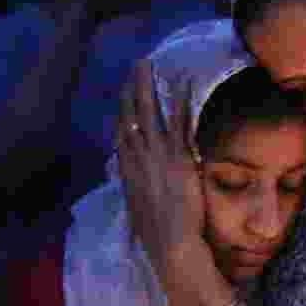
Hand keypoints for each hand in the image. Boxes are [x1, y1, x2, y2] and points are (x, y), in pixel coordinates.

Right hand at [117, 59, 207, 275]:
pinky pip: (180, 122)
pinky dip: (181, 100)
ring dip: (149, 86)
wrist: (171, 241)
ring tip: (148, 64)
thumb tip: (136, 182)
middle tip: (135, 66)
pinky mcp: (179, 156)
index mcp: (127, 170)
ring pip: (150, 112)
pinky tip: (183, 83)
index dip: (123, 111)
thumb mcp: (137, 208)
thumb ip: (136, 189)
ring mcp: (158, 154)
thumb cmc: (155, 233)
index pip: (122, 133)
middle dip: (132, 89)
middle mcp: (138, 157)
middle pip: (131, 115)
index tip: (124, 93)